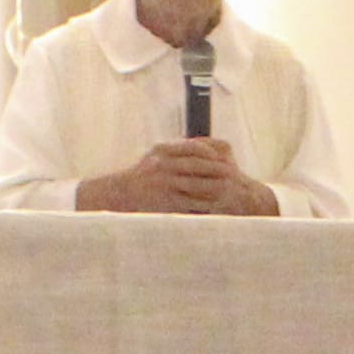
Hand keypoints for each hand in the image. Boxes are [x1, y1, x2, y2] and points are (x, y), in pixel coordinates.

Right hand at [85, 137, 263, 215]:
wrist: (120, 194)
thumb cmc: (141, 176)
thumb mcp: (155, 156)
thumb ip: (175, 150)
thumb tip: (201, 146)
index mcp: (162, 151)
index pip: (193, 147)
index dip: (210, 152)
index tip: (224, 157)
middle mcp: (163, 165)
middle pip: (197, 165)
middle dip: (216, 169)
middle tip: (233, 174)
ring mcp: (164, 184)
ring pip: (196, 184)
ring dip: (214, 188)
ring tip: (228, 191)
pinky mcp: (166, 201)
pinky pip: (190, 202)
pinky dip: (203, 204)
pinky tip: (214, 207)